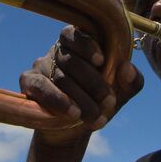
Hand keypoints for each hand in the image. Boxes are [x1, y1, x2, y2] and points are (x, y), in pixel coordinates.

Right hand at [19, 25, 143, 142]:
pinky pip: (40, 86)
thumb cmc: (99, 100)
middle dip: (93, 83)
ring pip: (59, 77)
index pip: (75, 33)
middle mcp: (58, 51)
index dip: (86, 45)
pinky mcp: (29, 82)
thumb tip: (127, 68)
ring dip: (80, 98)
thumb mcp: (121, 92)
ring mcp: (41, 65)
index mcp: (79, 44)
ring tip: (96, 116)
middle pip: (71, 60)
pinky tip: (72, 113)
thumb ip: (131, 80)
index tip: (101, 61)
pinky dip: (57, 100)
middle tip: (108, 102)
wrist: (75, 128)